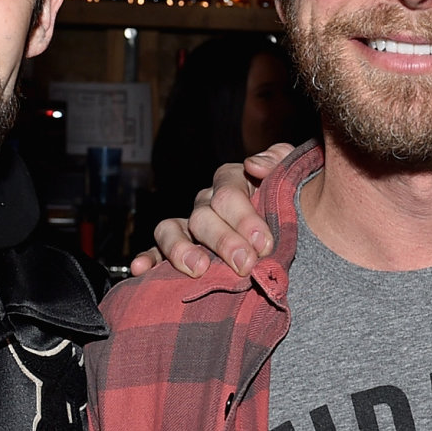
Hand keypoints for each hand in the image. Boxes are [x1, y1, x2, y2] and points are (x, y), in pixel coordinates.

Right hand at [128, 142, 291, 279]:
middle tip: (244, 263)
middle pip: (204, 216)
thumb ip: (279, 161)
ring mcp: (189, 226)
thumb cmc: (290, 204)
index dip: (245, 218)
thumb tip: (252, 164)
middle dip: (224, 241)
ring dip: (181, 249)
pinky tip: (141, 269)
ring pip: (172, 230)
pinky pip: (155, 251)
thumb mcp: (291, 177)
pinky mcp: (175, 250)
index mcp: (231, 182)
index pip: (228, 193)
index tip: (265, 244)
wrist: (290, 234)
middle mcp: (206, 203)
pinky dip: (147, 259)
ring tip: (198, 268)